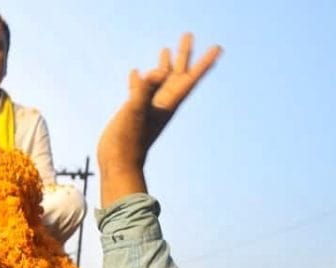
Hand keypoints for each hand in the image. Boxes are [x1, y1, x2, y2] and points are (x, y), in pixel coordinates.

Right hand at [97, 34, 220, 203]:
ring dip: (164, 66)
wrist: (118, 164)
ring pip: (159, 82)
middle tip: (188, 34)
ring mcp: (148, 109)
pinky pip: (140, 91)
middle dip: (183, 55)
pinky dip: (140, 80)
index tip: (217, 48)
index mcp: (167, 104)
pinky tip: (135, 71)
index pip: (189, 79)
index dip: (203, 63)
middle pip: (177, 75)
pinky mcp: (134, 113)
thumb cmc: (127, 141)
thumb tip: (158, 71)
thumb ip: (146, 89)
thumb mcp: (136, 110)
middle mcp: (161, 104)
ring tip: (165, 49)